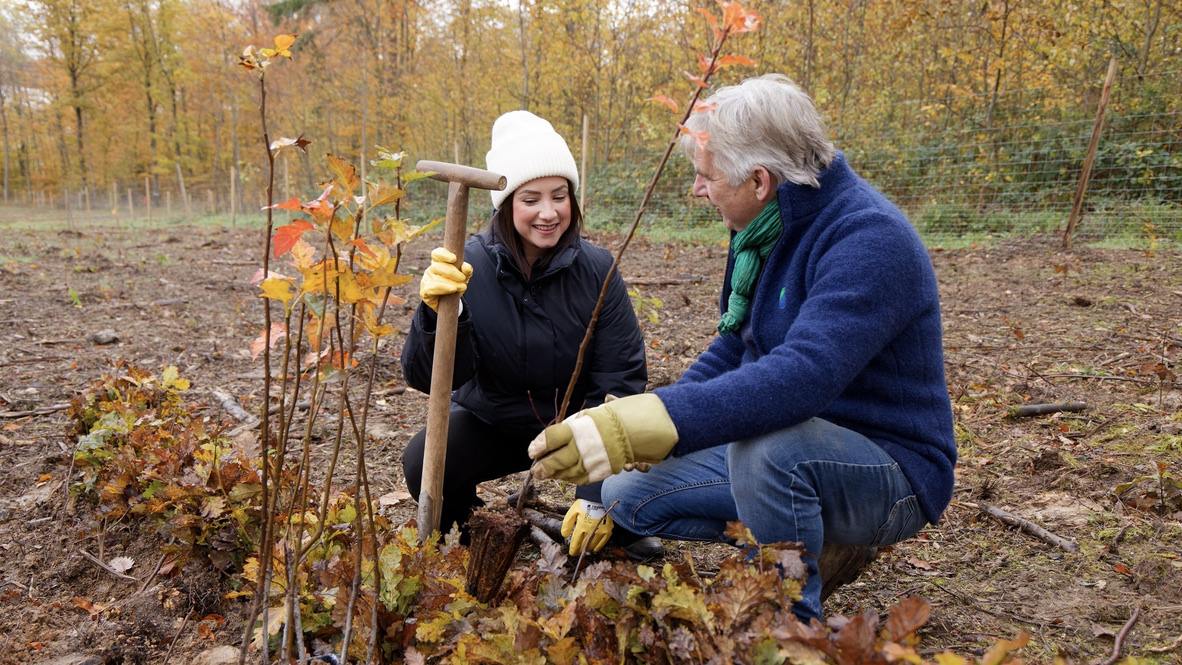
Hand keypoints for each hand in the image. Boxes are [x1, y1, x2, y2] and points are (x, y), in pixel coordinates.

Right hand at [420, 247, 472, 310]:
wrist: (449, 303)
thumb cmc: (456, 285)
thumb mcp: (464, 277)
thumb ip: (467, 271)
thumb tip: (465, 266)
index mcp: (439, 263)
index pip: (436, 254)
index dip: (444, 254)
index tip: (454, 259)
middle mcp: (431, 270)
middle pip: (438, 266)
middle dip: (452, 272)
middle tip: (463, 278)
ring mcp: (426, 280)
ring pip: (436, 278)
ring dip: (451, 283)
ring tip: (461, 287)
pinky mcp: (424, 291)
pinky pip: (431, 288)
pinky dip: (443, 289)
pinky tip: (452, 290)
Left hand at [528, 393, 677, 483]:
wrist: (638, 430)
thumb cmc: (611, 418)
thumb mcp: (588, 415)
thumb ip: (569, 428)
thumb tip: (551, 439)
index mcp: (577, 428)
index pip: (550, 438)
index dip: (538, 446)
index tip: (533, 450)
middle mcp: (582, 447)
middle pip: (555, 461)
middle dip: (542, 467)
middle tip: (536, 470)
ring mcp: (591, 462)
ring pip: (566, 473)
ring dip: (555, 475)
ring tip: (548, 473)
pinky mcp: (600, 472)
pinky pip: (580, 479)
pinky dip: (571, 478)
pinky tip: (565, 475)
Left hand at [562, 500, 612, 555]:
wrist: (600, 497)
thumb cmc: (586, 503)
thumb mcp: (573, 511)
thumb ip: (567, 523)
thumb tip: (564, 535)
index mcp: (581, 526)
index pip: (576, 543)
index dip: (573, 550)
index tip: (572, 553)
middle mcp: (591, 531)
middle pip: (583, 545)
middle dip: (579, 550)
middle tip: (577, 552)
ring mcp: (600, 531)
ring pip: (592, 545)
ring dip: (587, 549)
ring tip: (584, 549)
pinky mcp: (608, 530)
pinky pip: (602, 543)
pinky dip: (597, 547)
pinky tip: (594, 548)